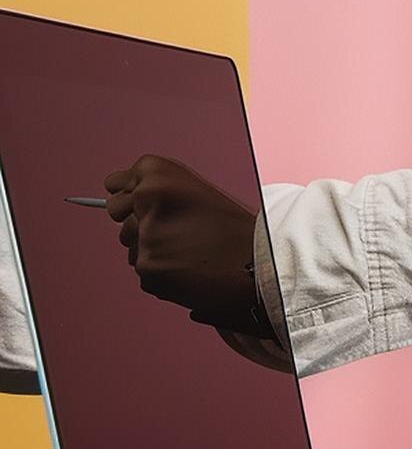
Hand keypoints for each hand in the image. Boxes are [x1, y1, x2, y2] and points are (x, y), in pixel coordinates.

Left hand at [103, 155, 264, 333]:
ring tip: (190, 251)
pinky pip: (144, 271)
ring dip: (153, 250)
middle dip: (137, 221)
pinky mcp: (148, 268)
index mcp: (159, 175)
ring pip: (131, 245)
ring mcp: (144, 236)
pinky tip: (189, 269)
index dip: (134, 195)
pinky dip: (162, 273)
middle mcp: (146, 200)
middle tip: (177, 229)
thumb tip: (117, 199)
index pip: (115, 183)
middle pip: (117, 213)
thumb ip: (157, 192)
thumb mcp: (197, 193)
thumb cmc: (236, 230)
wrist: (260, 265)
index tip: (149, 203)